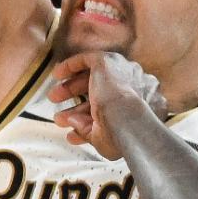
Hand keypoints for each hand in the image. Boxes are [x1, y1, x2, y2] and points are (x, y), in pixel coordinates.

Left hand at [49, 51, 165, 159]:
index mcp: (144, 106)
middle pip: (104, 93)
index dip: (90, 121)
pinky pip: (89, 59)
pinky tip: (57, 74)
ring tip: (53, 99)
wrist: (129, 122)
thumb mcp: (104, 139)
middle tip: (61, 116)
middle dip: (79, 106)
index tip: (74, 129)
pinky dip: (72, 65)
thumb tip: (74, 123)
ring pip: (96, 76)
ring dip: (73, 88)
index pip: (113, 111)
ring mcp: (125, 72)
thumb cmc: (122, 137)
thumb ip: (88, 130)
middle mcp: (137, 86)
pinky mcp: (109, 61)